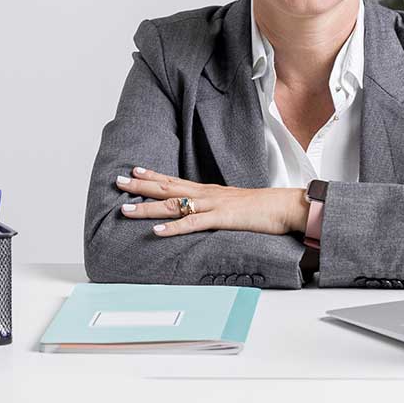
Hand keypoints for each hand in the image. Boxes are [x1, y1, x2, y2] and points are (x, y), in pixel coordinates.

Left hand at [115, 167, 308, 237]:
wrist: (285, 206)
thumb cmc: (263, 208)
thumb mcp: (234, 206)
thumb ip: (216, 209)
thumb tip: (204, 214)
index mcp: (209, 191)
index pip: (175, 181)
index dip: (153, 176)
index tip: (134, 170)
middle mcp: (206, 194)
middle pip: (167, 188)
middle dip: (140, 186)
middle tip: (118, 181)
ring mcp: (213, 205)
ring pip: (173, 205)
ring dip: (147, 207)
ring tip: (125, 209)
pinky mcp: (222, 218)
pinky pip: (192, 223)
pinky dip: (173, 227)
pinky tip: (156, 231)